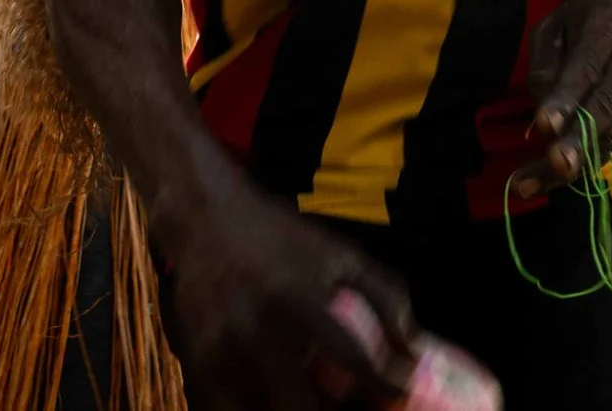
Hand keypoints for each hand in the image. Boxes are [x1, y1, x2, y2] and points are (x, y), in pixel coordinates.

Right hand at [150, 179, 414, 409]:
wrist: (205, 219)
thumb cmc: (281, 239)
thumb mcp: (339, 254)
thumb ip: (384, 297)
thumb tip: (415, 351)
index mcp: (297, 297)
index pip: (351, 357)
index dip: (383, 385)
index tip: (400, 393)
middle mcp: (256, 330)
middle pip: (301, 406)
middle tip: (355, 408)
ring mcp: (220, 354)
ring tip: (319, 404)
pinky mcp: (196, 368)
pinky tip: (276, 403)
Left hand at [516, 0, 611, 195]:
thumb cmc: (593, 15)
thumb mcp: (559, 21)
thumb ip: (545, 63)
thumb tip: (539, 117)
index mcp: (607, 31)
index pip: (585, 70)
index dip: (565, 99)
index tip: (543, 125)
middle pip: (603, 109)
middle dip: (576, 142)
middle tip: (551, 166)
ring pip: (610, 135)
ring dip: (573, 166)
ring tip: (529, 186)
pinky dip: (585, 163)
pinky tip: (551, 179)